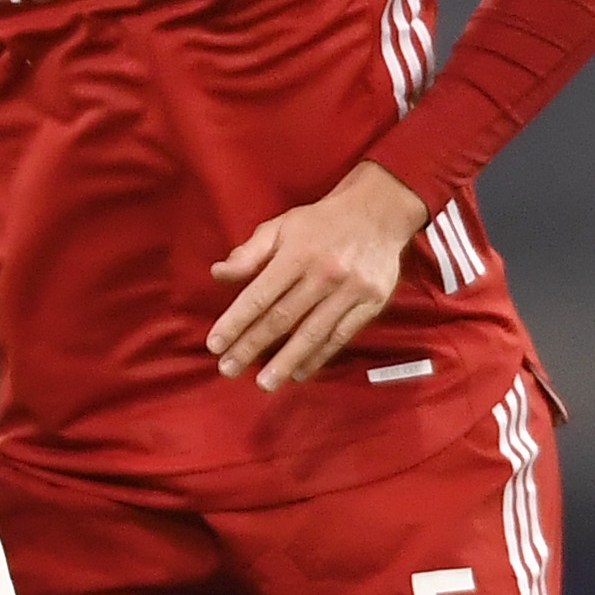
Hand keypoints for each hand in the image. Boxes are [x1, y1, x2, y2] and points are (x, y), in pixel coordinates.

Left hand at [205, 161, 426, 389]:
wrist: (379, 212)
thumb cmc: (320, 223)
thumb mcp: (280, 227)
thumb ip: (249, 253)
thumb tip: (218, 274)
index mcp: (297, 254)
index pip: (259, 296)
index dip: (235, 322)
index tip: (214, 345)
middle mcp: (325, 274)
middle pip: (282, 318)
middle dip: (252, 347)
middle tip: (228, 369)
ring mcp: (352, 290)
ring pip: (313, 333)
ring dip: (286, 361)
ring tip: (264, 383)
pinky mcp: (373, 302)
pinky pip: (341, 335)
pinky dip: (320, 356)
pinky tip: (300, 371)